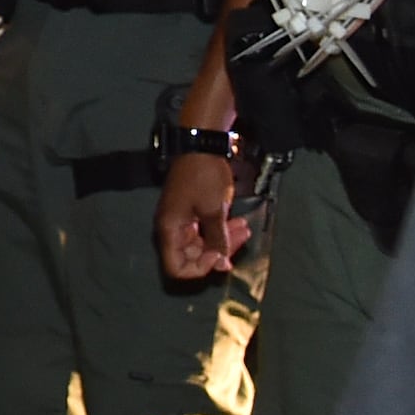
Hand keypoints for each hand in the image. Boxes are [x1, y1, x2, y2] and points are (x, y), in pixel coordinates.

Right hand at [158, 149, 251, 279]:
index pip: (176, 268)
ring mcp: (181, 220)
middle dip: (219, 252)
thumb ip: (218, 240)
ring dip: (224, 240)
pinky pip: (204, 230)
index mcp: (170, 230)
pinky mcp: (191, 211)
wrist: (202, 146)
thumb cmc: (204, 178)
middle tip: (241, 238)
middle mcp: (172, 229)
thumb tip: (222, 265)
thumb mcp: (214, 211)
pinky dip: (221, 230)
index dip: (199, 268)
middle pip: (192, 256)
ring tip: (244, 229)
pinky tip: (238, 222)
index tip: (218, 255)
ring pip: (202, 243)